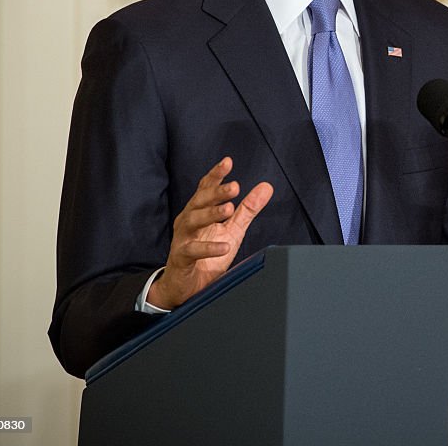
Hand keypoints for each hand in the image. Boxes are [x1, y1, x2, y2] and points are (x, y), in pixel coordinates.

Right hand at [148, 157, 272, 309]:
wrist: (186, 286)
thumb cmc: (207, 255)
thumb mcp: (232, 229)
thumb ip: (248, 209)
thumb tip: (266, 186)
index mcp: (199, 211)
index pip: (205, 188)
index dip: (216, 175)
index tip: (228, 161)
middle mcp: (187, 220)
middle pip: (199, 201)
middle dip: (216, 193)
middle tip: (235, 186)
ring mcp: (182, 239)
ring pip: (192, 221)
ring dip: (211, 213)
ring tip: (229, 209)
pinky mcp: (181, 258)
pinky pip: (193, 251)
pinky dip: (208, 248)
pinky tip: (225, 246)